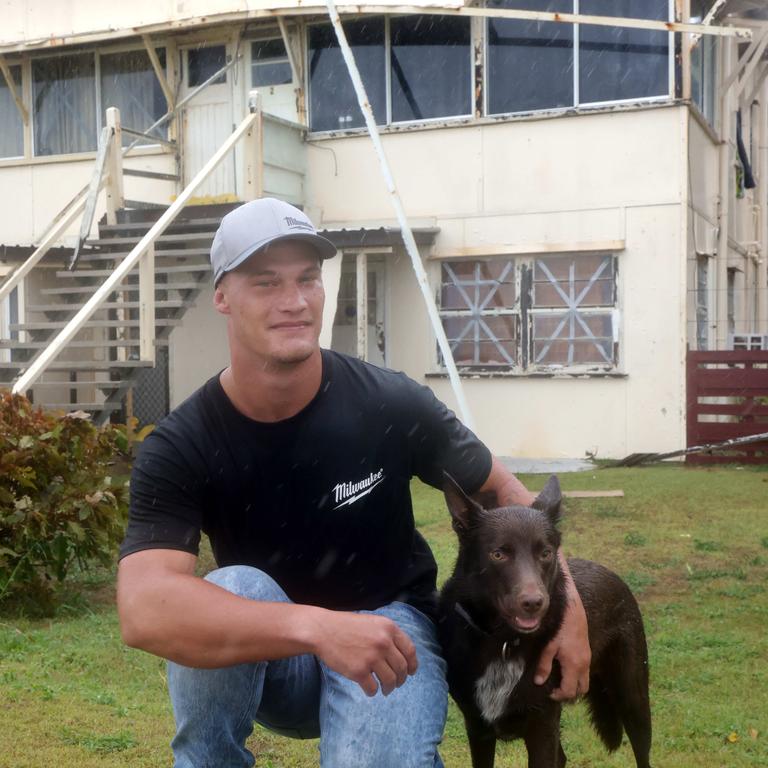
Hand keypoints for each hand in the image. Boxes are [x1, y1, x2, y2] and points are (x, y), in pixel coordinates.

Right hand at [311, 611, 417, 696]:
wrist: (323, 630)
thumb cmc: (346, 626)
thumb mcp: (372, 622)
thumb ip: (387, 635)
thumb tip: (402, 655)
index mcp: (389, 628)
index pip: (410, 650)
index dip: (413, 664)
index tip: (411, 672)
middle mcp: (383, 642)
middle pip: (402, 668)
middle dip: (401, 679)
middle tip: (396, 684)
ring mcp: (372, 657)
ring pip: (390, 681)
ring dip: (389, 688)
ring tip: (385, 689)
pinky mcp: (359, 672)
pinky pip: (373, 689)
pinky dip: (373, 692)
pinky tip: (369, 689)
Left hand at [534, 585, 590, 700]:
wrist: (572, 610)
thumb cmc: (559, 627)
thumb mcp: (548, 646)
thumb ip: (544, 665)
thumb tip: (538, 682)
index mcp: (574, 665)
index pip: (569, 691)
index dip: (558, 696)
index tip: (548, 692)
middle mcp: (584, 665)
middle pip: (582, 690)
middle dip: (570, 694)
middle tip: (556, 690)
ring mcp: (588, 659)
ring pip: (585, 681)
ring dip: (575, 685)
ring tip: (560, 681)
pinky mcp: (588, 652)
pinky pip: (586, 672)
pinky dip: (577, 676)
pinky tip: (566, 669)